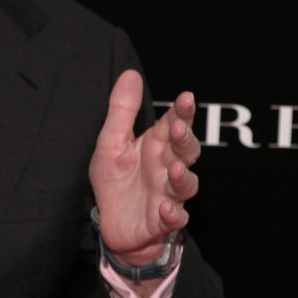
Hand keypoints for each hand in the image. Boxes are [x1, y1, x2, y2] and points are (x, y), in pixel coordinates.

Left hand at [88, 70, 199, 267]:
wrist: (112, 224)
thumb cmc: (115, 181)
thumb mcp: (111, 143)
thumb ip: (122, 111)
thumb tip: (130, 74)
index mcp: (156, 146)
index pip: (173, 124)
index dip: (182, 112)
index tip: (186, 97)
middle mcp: (168, 168)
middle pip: (185, 152)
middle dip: (184, 140)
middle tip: (177, 128)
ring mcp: (169, 194)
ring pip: (186, 185)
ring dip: (183, 177)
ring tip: (175, 169)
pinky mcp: (163, 221)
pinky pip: (175, 219)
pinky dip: (173, 215)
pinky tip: (166, 208)